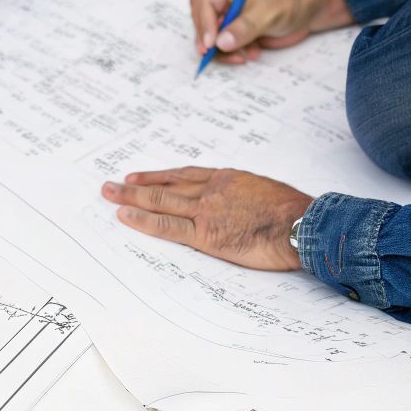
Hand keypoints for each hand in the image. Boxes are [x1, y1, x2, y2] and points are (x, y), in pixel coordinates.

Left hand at [101, 167, 312, 271]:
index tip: (139, 177)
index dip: (159, 177)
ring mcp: (206, 211)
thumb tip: (242, 204)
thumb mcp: (268, 194)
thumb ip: (247, 196)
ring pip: (160, 201)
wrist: (303, 225)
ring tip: (108, 194)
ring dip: (130, 198)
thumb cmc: (295, 213)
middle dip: (136, 185)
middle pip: (166, 186)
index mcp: (228, 179)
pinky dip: (143, 220)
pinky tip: (126, 216)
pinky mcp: (205, 234)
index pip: (185, 175)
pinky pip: (167, 226)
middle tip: (110, 184)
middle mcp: (211, 190)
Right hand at [189, 0, 349, 64]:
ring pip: (212, 38)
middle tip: (217, 53)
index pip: (203, 2)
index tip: (211, 43)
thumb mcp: (268, 12)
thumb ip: (244, 27)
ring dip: (224, 51)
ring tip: (245, 56)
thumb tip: (221, 42)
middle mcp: (225, 2)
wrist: (309, 12)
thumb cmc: (291, 2)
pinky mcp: (237, 33)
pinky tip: (253, 54)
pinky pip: (224, 47)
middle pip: (202, 22)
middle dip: (210, 40)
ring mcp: (230, 18)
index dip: (203, 23)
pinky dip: (234, 54)